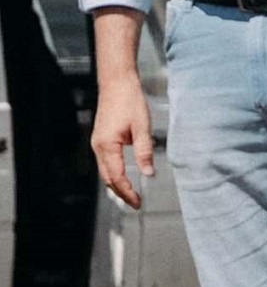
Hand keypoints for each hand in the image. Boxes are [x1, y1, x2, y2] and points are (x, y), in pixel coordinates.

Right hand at [91, 75, 153, 209]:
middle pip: (108, 178)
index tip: (138, 202)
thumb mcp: (142, 127)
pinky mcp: (101, 139)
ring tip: (131, 195)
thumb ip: (145, 152)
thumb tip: (149, 174)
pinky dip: (114, 173)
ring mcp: (97, 143)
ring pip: (105, 171)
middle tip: (136, 203)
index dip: (127, 192)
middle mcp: (98, 147)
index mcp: (107, 146)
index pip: (117, 177)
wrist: (117, 83)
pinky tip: (124, 177)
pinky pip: (106, 162)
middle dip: (121, 192)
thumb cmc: (130, 101)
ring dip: (117, 184)